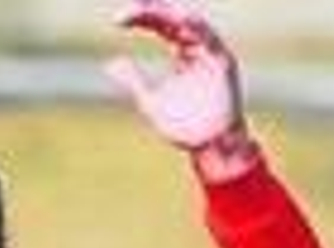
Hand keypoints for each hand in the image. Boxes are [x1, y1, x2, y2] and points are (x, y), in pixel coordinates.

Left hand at [106, 5, 247, 154]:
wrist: (208, 147)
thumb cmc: (184, 126)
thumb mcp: (150, 101)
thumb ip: (133, 80)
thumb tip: (109, 63)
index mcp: (181, 52)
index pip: (160, 25)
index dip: (142, 18)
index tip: (117, 19)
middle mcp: (197, 47)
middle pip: (175, 19)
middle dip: (155, 9)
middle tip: (134, 4)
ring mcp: (211, 53)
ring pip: (192, 24)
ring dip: (172, 14)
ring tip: (151, 8)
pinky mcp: (223, 64)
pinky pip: (211, 41)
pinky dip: (197, 30)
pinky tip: (182, 21)